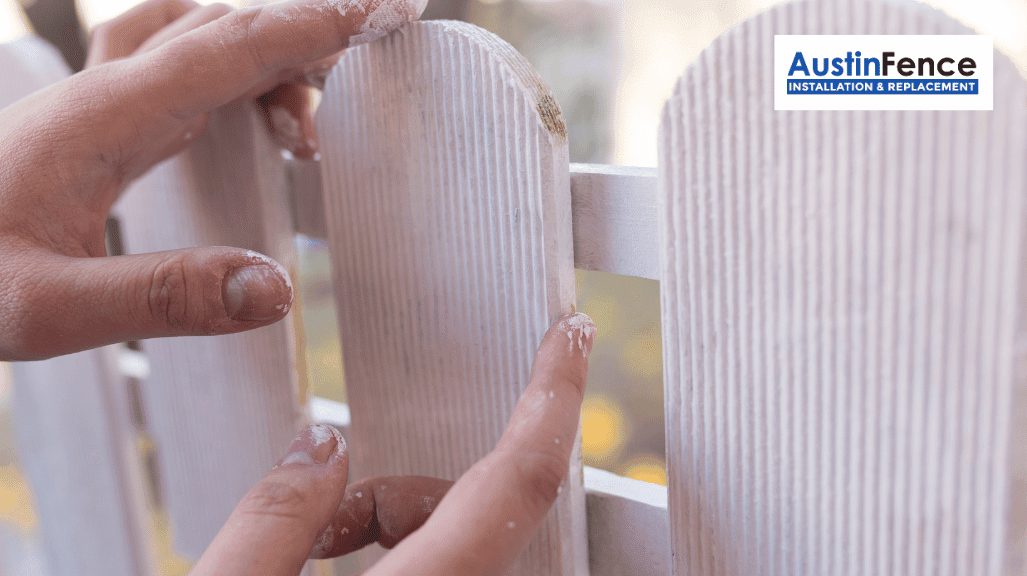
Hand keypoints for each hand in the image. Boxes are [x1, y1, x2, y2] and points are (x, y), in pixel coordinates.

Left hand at [0, 0, 423, 359]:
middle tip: (383, 23)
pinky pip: (187, 67)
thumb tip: (279, 289)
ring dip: (273, 54)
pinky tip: (259, 116)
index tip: (375, 10)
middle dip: (308, 19)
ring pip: (205, 38)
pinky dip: (241, 73)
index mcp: (101, 120)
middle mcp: (106, 93)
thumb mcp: (50, 309)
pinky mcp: (104, 122)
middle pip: (223, 24)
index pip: (223, 49)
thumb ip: (163, 299)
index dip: (306, 27)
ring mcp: (103, 101)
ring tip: (310, 132)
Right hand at [192, 313, 594, 575]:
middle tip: (319, 521)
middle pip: (470, 509)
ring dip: (386, 530)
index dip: (552, 395)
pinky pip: (443, 567)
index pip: (518, 478)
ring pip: (454, 541)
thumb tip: (319, 446)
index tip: (573, 333)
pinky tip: (326, 569)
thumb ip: (272, 521)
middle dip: (396, 491)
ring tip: (309, 556)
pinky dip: (395, 558)